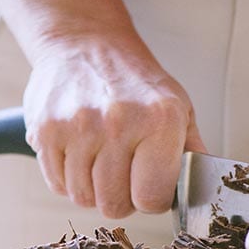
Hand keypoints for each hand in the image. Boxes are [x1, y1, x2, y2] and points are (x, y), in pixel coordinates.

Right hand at [23, 33, 205, 218]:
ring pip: (83, 198)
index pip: (151, 199)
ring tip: (99, 158)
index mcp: (160, 120)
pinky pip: (58, 184)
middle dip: (120, 197)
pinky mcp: (46, 131)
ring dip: (92, 188)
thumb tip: (202, 192)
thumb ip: (192, 153)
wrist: (85, 43)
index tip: (148, 184)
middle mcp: (118, 122)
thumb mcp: (179, 108)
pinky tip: (79, 153)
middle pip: (114, 205)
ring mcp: (78, 127)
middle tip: (122, 172)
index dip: (150, 199)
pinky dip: (68, 178)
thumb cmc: (135, 81)